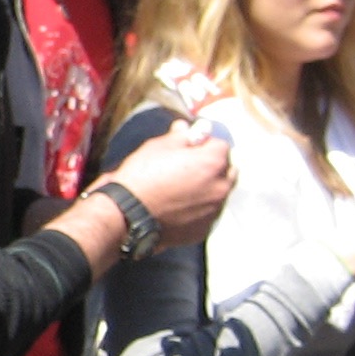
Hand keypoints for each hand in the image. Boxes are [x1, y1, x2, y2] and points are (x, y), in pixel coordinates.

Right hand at [108, 121, 235, 245]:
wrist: (128, 213)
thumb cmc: (142, 177)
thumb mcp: (157, 146)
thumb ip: (180, 136)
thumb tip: (187, 128)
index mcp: (213, 162)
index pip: (220, 145)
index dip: (204, 144)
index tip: (190, 147)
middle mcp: (221, 186)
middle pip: (226, 169)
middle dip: (212, 166)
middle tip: (189, 167)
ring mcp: (214, 209)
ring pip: (218, 192)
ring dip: (208, 187)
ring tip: (182, 188)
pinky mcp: (204, 227)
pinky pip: (208, 212)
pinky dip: (199, 207)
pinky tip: (179, 204)